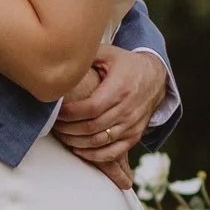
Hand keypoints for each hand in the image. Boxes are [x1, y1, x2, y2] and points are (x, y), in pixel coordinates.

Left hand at [53, 46, 167, 180]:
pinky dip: (94, 155)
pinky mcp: (134, 135)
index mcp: (119, 88)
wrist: (155, 77)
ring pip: (100, 142)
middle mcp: (127, 109)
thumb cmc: (126, 64)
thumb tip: (61, 58)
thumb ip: (86, 57)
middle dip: (68, 128)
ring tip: (62, 135)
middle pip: (92, 127)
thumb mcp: (108, 54)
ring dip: (77, 142)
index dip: (70, 113)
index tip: (56, 112)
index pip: (91, 108)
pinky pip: (113, 152)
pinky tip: (79, 149)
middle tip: (54, 125)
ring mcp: (132, 124)